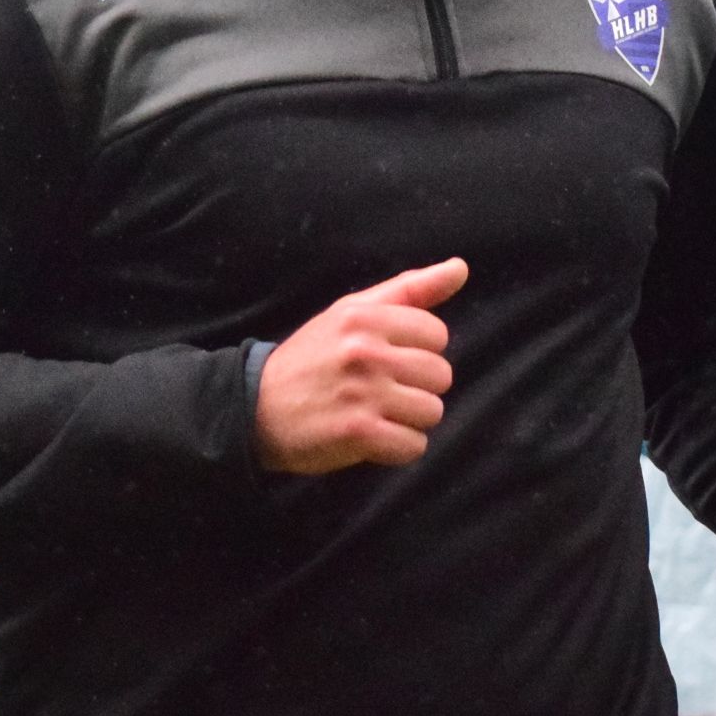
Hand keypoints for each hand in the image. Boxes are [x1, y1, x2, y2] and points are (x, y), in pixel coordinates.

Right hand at [254, 258, 466, 474]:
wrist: (254, 406)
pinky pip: (414, 445)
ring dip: (410, 420)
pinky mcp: (358, 432)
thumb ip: (409, 290)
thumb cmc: (312, 358)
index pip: (437, 335)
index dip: (418, 352)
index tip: (389, 360)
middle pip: (441, 376)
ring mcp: (363, 393)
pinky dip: (398, 448)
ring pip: (432, 412)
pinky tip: (373, 438)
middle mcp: (365, 351)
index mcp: (365, 317)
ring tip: (378, 414)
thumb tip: (461, 268)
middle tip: (382, 391)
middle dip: (418, 388)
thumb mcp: (351, 311)